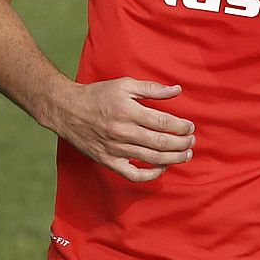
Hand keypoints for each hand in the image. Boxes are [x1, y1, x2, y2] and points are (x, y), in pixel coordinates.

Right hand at [47, 77, 194, 182]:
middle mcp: (123, 131)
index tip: (190, 127)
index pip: (163, 123)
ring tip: (186, 154)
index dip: (181, 127)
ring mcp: (115, 149)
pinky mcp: (108, 161)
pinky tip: (161, 168)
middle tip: (192, 141)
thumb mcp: (124, 84)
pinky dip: (150, 174)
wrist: (67, 110)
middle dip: (182, 144)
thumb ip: (152, 88)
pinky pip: (133, 174)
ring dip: (173, 158)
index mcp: (128, 111)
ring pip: (151, 158)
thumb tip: (177, 90)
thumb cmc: (98, 95)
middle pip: (161, 142)